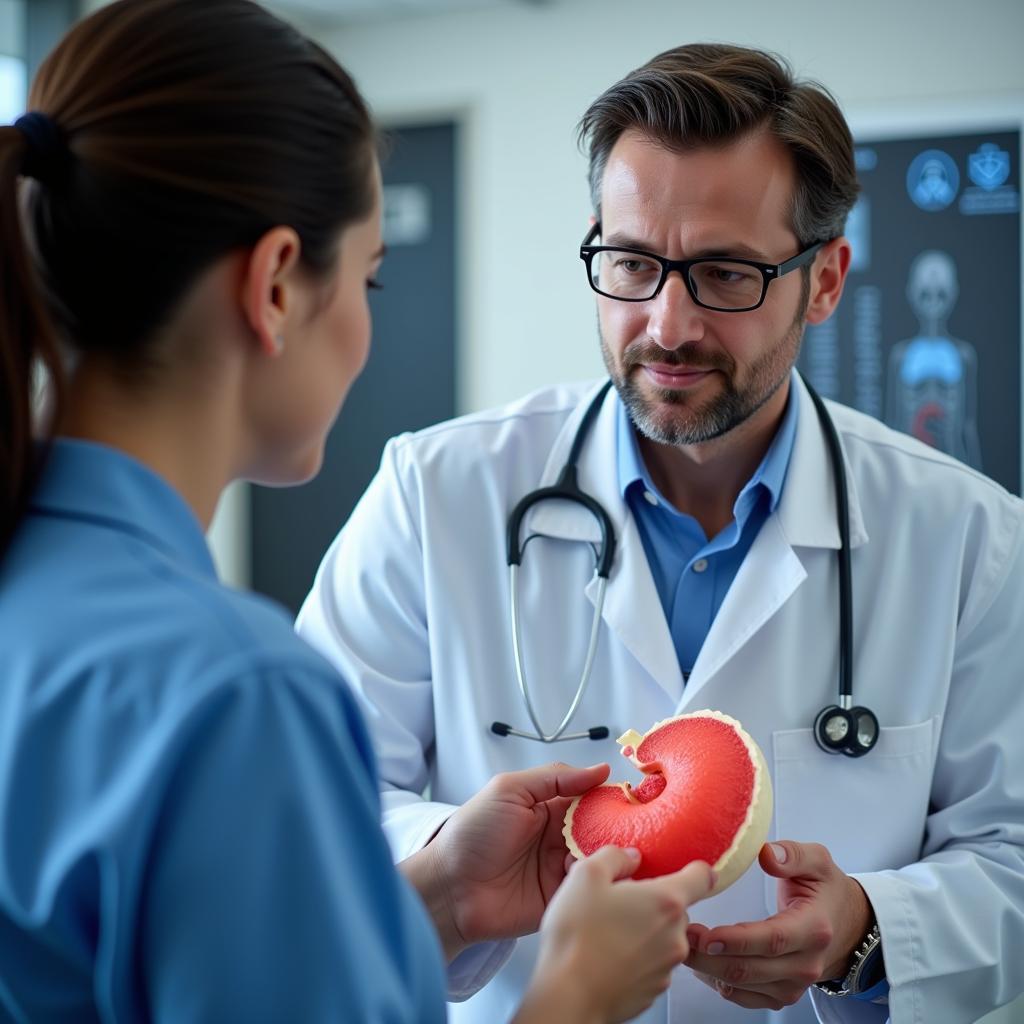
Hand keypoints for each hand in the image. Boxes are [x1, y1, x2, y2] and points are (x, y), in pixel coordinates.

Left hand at [399, 761, 610, 958]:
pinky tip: (588, 872)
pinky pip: (587, 886)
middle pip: (601, 829)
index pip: (590, 797)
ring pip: (599, 857)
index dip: (610, 797)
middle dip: (616, 828)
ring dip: (606, 853)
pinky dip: (594, 879)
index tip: (633, 798)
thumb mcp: (510, 790)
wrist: (450, 887)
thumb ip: (555, 777)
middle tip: (630, 829)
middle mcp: (559, 836)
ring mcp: (560, 868)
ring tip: (601, 850)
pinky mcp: (560, 897)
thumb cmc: (473, 833)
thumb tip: (601, 768)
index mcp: (549, 807)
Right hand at [514, 847, 715, 1023]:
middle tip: (620, 902)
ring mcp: (666, 967)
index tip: (685, 867)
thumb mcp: (586, 875)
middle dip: (653, 902)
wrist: (568, 995)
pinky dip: (636, 957)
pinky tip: (608, 955)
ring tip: (607, 932)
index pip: (701, 877)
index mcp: (666, 901)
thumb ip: (615, 857)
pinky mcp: (653, 991)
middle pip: (676, 908)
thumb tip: (629, 857)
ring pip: (663, 937)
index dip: (694, 868)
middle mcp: (675, 936)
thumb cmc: (577, 937)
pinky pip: (651, 964)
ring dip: (644, 931)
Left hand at [684, 840, 871, 1010]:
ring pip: (743, 986)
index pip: (772, 940)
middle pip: (751, 969)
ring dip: (708, 969)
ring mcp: (793, 985)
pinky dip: (717, 982)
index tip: (706, 933)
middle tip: (679, 935)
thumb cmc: (824, 889)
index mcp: (814, 929)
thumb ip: (793, 854)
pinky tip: (699, 961)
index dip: (737, 940)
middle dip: (710, 956)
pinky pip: (743, 996)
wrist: (845, 926)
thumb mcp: (818, 861)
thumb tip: (766, 853)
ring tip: (681, 944)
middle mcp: (805, 964)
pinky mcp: (780, 995)